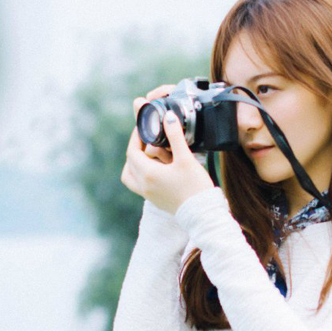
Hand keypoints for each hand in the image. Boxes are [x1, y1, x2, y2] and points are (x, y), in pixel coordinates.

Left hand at [122, 92, 214, 214]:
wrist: (201, 213)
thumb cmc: (195, 186)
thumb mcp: (186, 158)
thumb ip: (175, 136)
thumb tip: (168, 117)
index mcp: (148, 173)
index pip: (132, 151)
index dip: (135, 137)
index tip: (142, 128)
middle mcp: (143, 185)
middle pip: (130, 162)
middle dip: (135, 148)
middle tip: (145, 138)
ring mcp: (147, 194)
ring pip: (130, 176)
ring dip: (133, 164)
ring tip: (145, 155)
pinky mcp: (154, 200)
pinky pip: (138, 185)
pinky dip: (139, 174)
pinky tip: (154, 169)